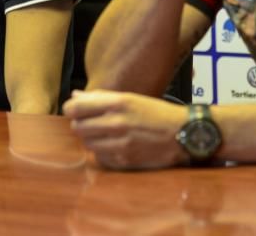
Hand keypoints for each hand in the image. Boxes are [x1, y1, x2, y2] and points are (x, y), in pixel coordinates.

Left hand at [63, 90, 188, 169]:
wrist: (183, 133)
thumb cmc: (156, 113)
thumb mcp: (130, 98)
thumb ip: (100, 98)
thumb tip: (75, 96)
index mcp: (117, 103)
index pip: (76, 108)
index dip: (71, 109)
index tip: (75, 110)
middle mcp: (117, 123)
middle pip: (78, 127)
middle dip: (82, 124)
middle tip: (94, 123)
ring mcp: (120, 144)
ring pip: (87, 144)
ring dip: (92, 139)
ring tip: (106, 134)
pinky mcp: (125, 161)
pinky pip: (101, 158)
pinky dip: (104, 152)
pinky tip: (116, 145)